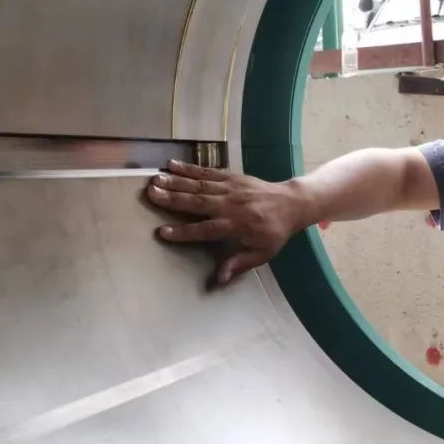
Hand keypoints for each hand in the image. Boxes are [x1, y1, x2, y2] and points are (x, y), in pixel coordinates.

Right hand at [146, 160, 305, 286]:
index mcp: (237, 226)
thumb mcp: (263, 254)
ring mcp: (231, 188)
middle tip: (151, 194)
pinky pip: (208, 172)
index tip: (163, 232)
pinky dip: (189, 168)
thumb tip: (219, 279)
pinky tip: (172, 165)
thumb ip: (239, 264)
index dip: (184, 232)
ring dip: (176, 181)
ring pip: (200, 185)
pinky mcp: (231, 176)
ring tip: (155, 179)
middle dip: (173, 198)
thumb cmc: (274, 232)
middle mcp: (231, 205)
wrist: (292, 203)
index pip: (206, 230)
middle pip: (198, 202)